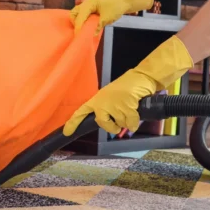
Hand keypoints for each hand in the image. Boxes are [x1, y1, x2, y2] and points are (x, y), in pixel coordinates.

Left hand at [63, 36, 192, 134]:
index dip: (73, 122)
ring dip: (127, 121)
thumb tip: (115, 127)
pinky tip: (136, 113)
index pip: (81, 111)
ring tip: (131, 108)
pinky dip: (135, 121)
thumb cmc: (129, 87)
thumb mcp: (115, 98)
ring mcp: (114, 103)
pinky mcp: (126, 105)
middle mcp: (103, 101)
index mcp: (97, 99)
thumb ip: (110, 111)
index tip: (67, 132)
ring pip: (120, 123)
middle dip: (112, 127)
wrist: (142, 77)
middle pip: (104, 123)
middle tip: (119, 123)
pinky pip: (130, 121)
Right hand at [70, 0, 153, 34]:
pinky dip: (81, 21)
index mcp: (89, 4)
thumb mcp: (107, 17)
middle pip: (74, 13)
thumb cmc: (116, 6)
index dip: (78, 27)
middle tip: (79, 32)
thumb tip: (92, 34)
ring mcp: (88, 6)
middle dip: (74, 23)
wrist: (124, 0)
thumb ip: (99, 25)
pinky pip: (82, 15)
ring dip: (77, 22)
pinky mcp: (91, 9)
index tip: (78, 36)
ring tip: (81, 31)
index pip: (80, 17)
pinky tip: (85, 28)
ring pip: (77, 14)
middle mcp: (86, 4)